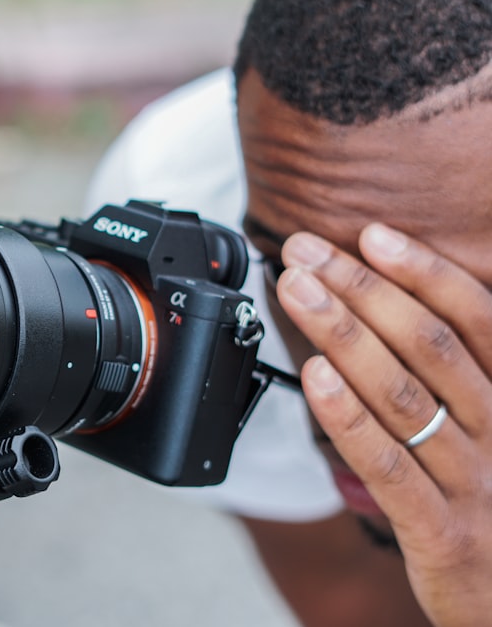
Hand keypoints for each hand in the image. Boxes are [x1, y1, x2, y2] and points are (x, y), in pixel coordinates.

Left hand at [275, 223, 491, 626]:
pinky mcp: (443, 533)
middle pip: (430, 345)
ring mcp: (474, 484)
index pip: (477, 321)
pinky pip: (388, 465)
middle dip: (362, 289)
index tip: (371, 234)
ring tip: (297, 291)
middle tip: (307, 252)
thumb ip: (450, 383)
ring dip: (343, 334)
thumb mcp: (490, 437)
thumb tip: (386, 314)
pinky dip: (348, 416)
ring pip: (404, 394)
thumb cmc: (489, 509)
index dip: (424, 272)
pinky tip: (314, 375)